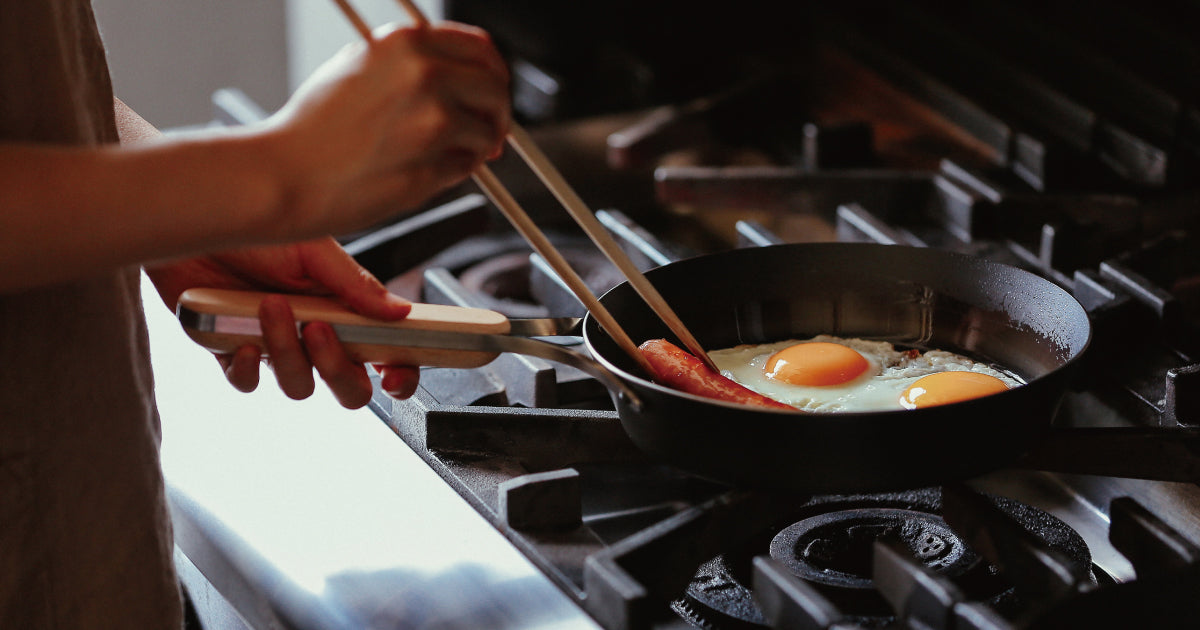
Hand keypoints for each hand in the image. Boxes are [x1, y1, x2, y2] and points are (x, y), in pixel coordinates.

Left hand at [147, 238, 419, 407]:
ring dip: (287, 353)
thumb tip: (400, 311)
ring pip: (298, 385)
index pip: (386, 353)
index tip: (392, 375)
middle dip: (338, 370)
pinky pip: (247, 382)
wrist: (195, 220)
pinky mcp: (231, 351)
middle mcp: (315, 333)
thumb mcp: (314, 249)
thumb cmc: (253, 228)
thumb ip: (357, 285)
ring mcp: (275, 346)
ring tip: (270, 306)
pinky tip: (241, 339)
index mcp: (345, 308)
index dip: (398, 373)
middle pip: (347, 387)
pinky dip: (246, 367)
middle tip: (319, 332)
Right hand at [259, 21, 509, 239]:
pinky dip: (456, 172)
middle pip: (497, 89)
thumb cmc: (312, 129)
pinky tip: (423, 171)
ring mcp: (433, 122)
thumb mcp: (359, 66)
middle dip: (498, 113)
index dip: (494, 73)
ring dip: (477, 148)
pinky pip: (467, 167)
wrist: (285, 175)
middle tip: (490, 132)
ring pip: (488, 133)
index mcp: (406, 43)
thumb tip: (459, 76)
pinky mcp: (434, 166)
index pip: (482, 49)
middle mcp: (425, 75)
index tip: (493, 90)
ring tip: (444, 155)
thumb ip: (412, 64)